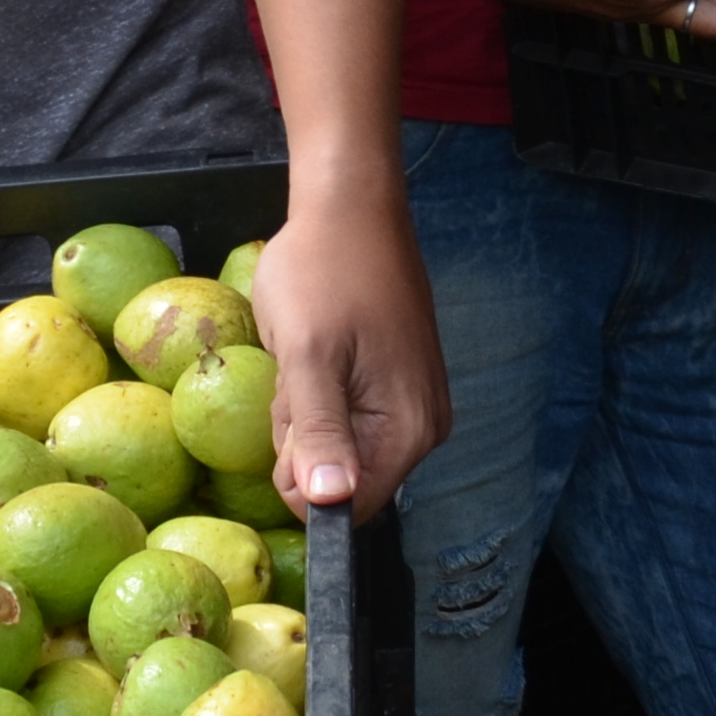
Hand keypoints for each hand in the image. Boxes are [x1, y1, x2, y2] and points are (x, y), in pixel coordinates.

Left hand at [246, 181, 445, 515]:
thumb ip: (319, 431)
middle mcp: (420, 426)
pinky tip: (320, 347)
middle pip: (339, 477)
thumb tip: (329, 504)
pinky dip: (319, 389)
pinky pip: (344, 414)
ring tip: (309, 351)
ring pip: (335, 445)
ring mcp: (410, 402)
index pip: (347, 508)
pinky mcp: (395, 382)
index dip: (303, 477)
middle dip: (302, 434)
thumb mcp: (308, 353)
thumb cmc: (323, 272)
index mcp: (407, 429)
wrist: (349, 207)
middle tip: (301, 369)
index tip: (294, 413)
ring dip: (305, 407)